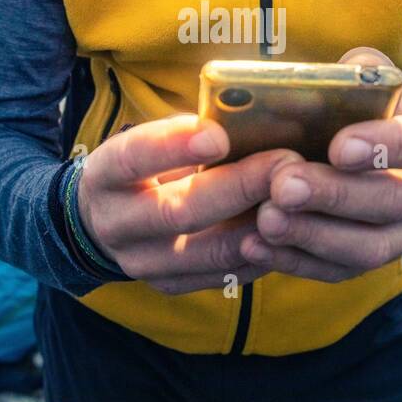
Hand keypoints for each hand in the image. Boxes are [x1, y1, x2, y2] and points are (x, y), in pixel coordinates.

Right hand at [77, 113, 301, 294]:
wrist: (110, 219)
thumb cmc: (148, 165)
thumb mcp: (154, 141)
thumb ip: (192, 133)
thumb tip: (254, 116)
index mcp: (105, 175)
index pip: (133, 159)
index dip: (173, 146)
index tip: (218, 135)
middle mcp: (117, 224)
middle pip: (180, 212)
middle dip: (240, 185)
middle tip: (286, 162)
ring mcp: (143, 263)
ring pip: (209, 251)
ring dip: (260, 224)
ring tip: (296, 197)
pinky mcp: (171, 285)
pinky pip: (225, 274)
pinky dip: (262, 251)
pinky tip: (289, 228)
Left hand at [239, 47, 401, 281]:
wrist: (392, 156)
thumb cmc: (369, 108)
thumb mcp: (368, 82)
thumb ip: (347, 76)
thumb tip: (298, 85)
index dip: (386, 146)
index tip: (338, 146)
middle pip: (392, 201)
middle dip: (334, 195)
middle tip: (285, 185)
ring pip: (369, 247)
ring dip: (314, 235)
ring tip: (267, 219)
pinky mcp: (376, 260)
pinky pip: (339, 271)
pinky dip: (296, 261)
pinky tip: (256, 245)